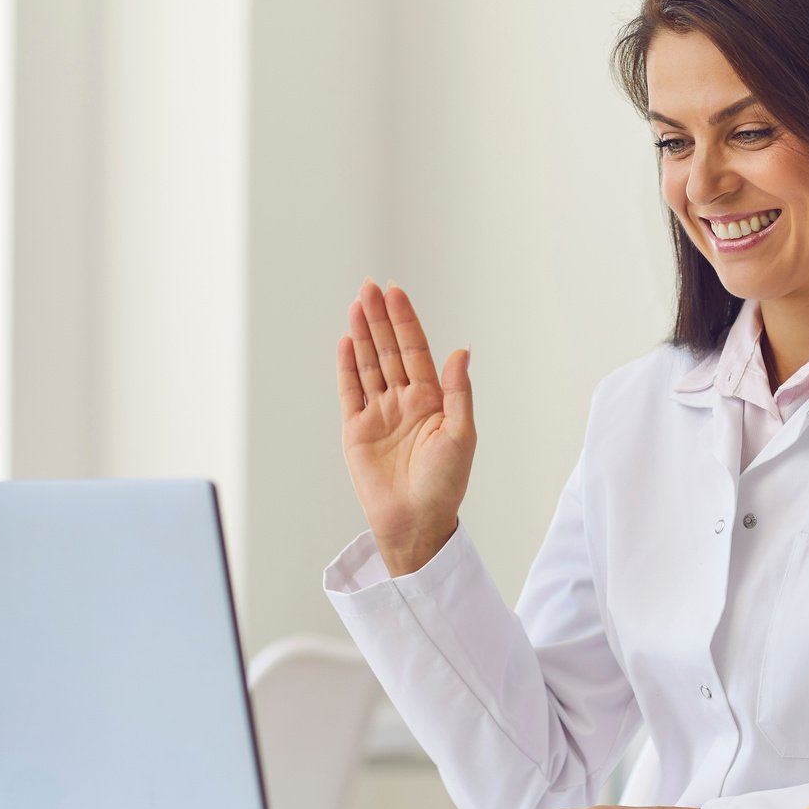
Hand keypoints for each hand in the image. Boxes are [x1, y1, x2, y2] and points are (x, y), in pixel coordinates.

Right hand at [336, 279, 474, 576]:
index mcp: (432, 400)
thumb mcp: (461, 435)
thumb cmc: (445, 484)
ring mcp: (379, 414)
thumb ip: (458, 392)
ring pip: (369, 365)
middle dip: (380, 319)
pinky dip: (347, 366)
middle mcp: (404, 402)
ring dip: (363, 335)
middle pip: (390, 351)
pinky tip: (346, 342)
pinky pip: (350, 391)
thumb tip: (461, 351)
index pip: (416, 351)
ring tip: (356, 304)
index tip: (396, 293)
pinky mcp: (357, 430)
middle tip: (369, 286)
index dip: (405, 322)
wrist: (415, 522)